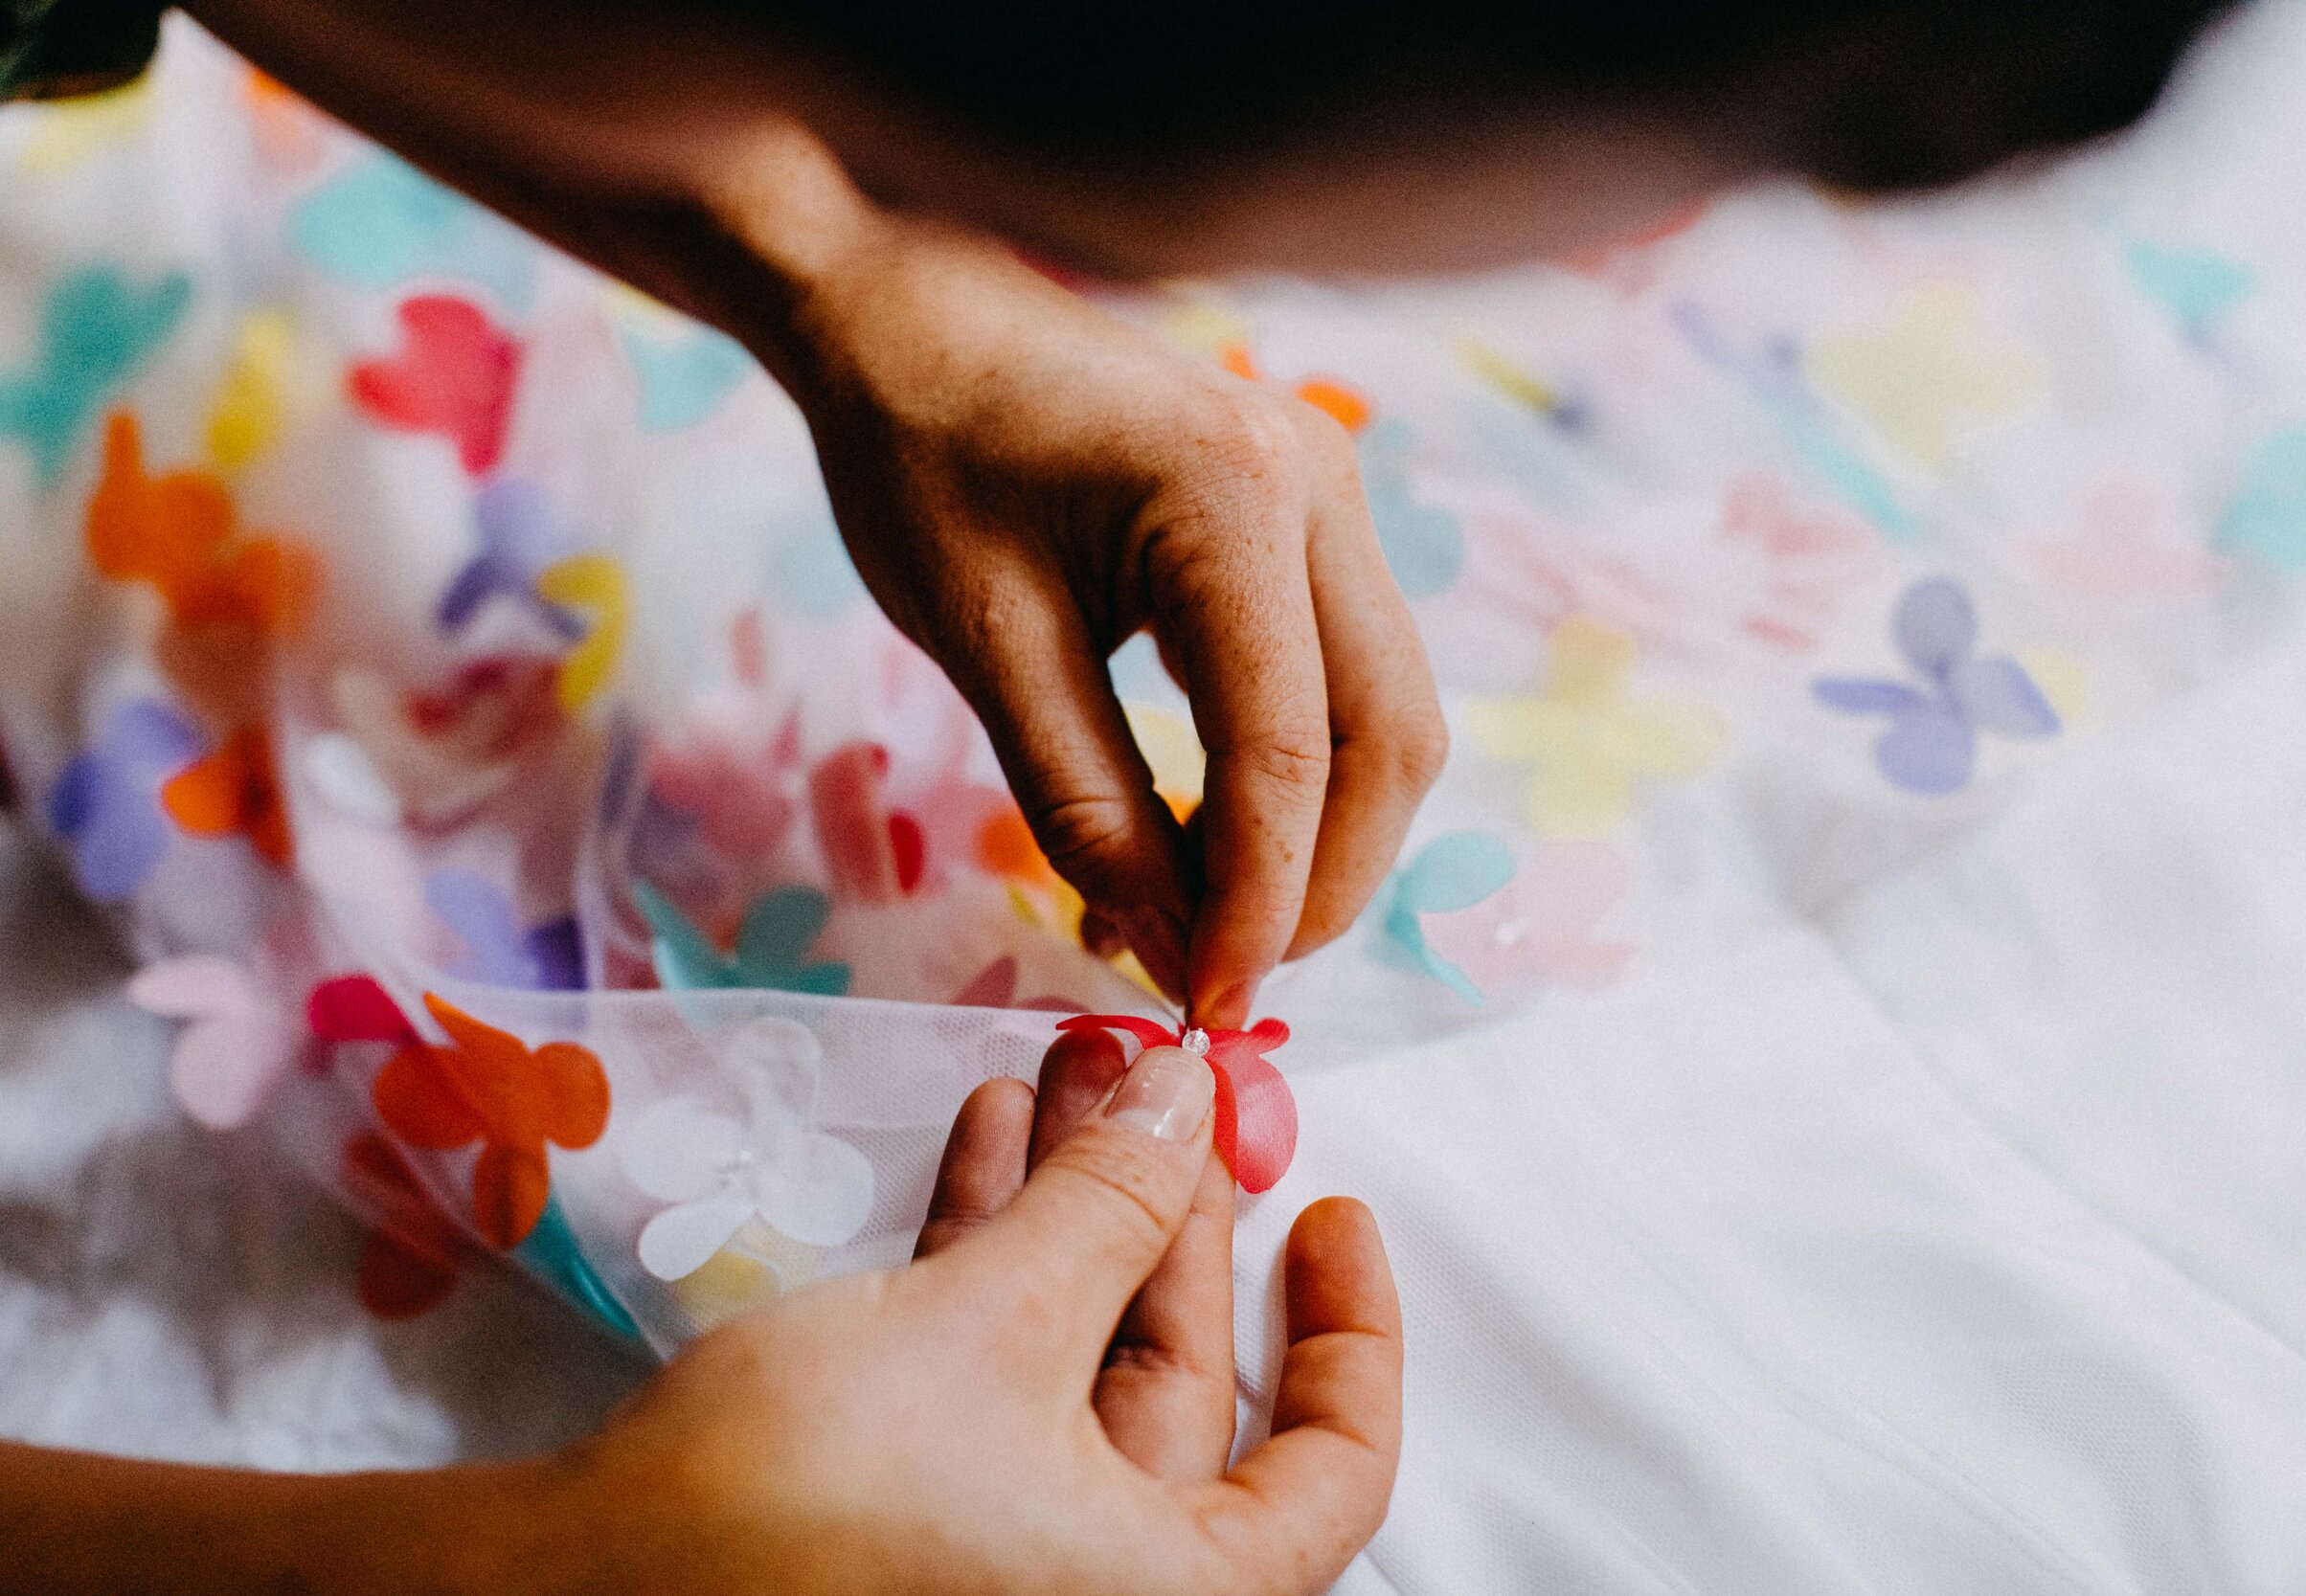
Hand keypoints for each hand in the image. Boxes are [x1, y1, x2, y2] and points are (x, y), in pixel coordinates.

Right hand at [536, 1031, 1402, 1595]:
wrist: (577, 1590)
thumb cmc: (810, 1493)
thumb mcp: (995, 1323)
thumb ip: (1112, 1203)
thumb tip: (1190, 1095)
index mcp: (1178, 1593)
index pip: (1333, 1470)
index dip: (1351, 1328)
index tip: (1332, 1207)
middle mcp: (1103, 1587)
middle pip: (1185, 1379)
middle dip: (1165, 1209)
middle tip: (1159, 1083)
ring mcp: (1001, 1558)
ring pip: (1077, 1360)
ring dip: (1071, 1210)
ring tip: (1067, 1070)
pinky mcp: (912, 1519)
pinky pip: (994, 1378)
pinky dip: (993, 1264)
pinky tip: (987, 1138)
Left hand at [734, 205, 1446, 1022]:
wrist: (913, 318)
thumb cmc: (920, 458)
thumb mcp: (986, 646)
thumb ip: (1088, 807)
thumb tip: (1177, 951)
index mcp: (1238, 499)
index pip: (1290, 752)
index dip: (1258, 903)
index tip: (1208, 1011)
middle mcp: (1324, 488)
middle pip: (1391, 741)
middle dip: (1321, 883)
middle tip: (1222, 979)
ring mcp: (1335, 495)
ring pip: (1390, 717)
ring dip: (1321, 839)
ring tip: (1206, 921)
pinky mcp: (1314, 519)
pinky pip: (1348, 678)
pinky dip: (1301, 778)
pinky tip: (1209, 836)